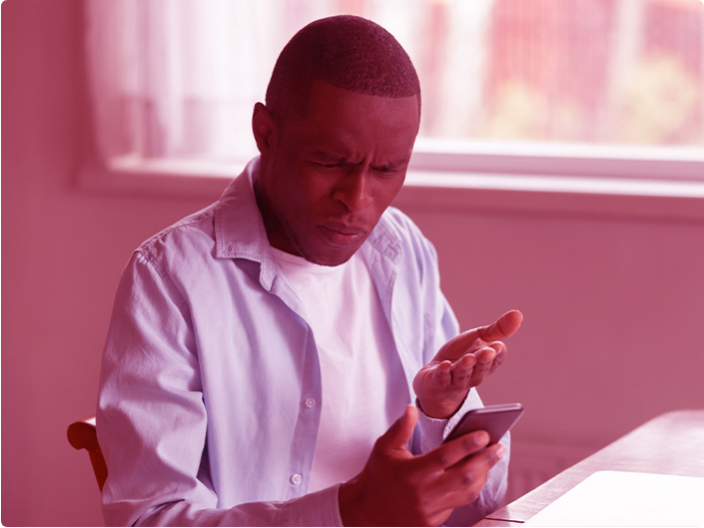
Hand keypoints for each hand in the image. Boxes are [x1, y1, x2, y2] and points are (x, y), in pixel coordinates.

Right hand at [338, 405, 505, 526]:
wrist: (366, 512)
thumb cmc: (377, 475)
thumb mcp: (384, 448)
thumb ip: (401, 427)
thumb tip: (413, 407)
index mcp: (413, 472)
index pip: (447, 456)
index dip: (468, 444)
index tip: (484, 434)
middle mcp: (425, 493)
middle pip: (465, 477)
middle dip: (485, 461)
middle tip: (498, 447)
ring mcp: (431, 510)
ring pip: (466, 494)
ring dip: (482, 476)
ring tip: (490, 460)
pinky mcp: (434, 522)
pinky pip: (458, 504)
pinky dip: (469, 489)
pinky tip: (475, 476)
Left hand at [414, 310, 522, 418]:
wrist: (437, 377)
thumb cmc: (463, 354)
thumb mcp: (480, 338)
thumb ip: (498, 329)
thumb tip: (518, 314)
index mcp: (487, 363)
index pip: (496, 359)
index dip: (497, 353)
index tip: (498, 345)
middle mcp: (475, 374)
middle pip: (481, 368)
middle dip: (484, 360)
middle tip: (487, 351)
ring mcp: (457, 380)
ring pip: (463, 374)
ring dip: (465, 366)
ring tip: (468, 358)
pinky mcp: (439, 381)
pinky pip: (442, 379)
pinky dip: (443, 373)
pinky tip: (444, 365)